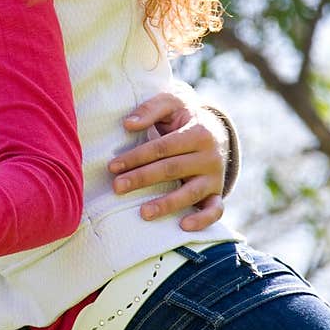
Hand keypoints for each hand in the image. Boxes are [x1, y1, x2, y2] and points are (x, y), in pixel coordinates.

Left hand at [108, 88, 228, 230]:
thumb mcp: (170, 103)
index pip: (162, 147)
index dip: (136, 157)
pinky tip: (183, 226)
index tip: (113, 166)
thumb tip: (128, 124)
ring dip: (167, 204)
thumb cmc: (183, 117)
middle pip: (171, 169)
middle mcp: (209, 156)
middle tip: (117, 187)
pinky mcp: (217, 192)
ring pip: (191, 193)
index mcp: (198, 132)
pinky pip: (215, 210)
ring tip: (143, 213)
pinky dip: (203, 220)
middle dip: (142, 179)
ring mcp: (215, 176)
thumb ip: (150, 109)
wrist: (214, 129)